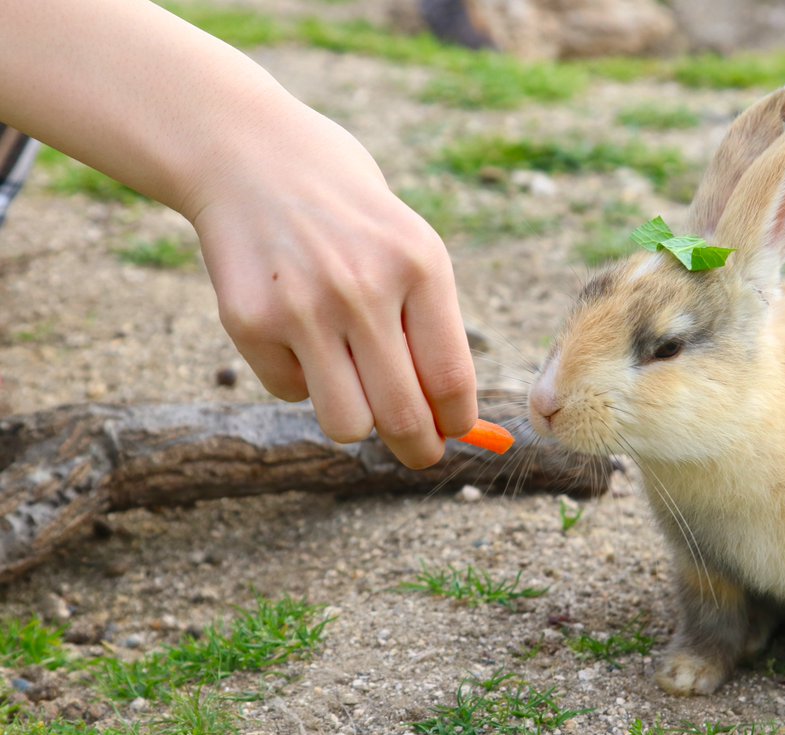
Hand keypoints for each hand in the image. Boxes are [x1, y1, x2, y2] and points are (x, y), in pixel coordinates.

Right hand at [190, 109, 476, 468]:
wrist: (250, 154)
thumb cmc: (349, 212)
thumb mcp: (408, 246)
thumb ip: (430, 324)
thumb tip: (446, 417)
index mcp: (419, 265)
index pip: (451, 378)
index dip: (457, 422)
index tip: (454, 433)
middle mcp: (364, 288)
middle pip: (402, 416)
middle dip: (418, 449)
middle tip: (419, 452)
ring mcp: (303, 307)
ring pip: (346, 423)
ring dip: (355, 420)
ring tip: (352, 385)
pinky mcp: (249, 321)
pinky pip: (289, 391)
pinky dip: (298, 377)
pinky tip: (293, 327)